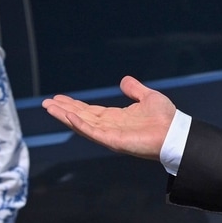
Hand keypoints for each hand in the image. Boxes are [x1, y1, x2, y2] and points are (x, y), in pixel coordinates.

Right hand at [41, 76, 176, 160]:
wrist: (175, 132)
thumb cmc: (165, 118)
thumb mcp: (148, 97)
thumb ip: (135, 89)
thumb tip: (124, 80)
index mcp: (116, 118)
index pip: (89, 111)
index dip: (74, 105)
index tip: (58, 99)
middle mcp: (110, 127)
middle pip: (81, 117)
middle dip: (63, 110)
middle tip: (46, 103)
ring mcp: (110, 135)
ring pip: (82, 124)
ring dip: (65, 116)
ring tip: (50, 108)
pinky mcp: (114, 141)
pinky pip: (93, 132)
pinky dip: (80, 125)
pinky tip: (69, 117)